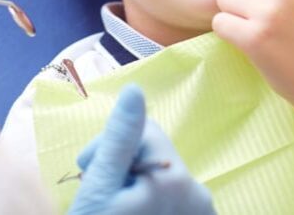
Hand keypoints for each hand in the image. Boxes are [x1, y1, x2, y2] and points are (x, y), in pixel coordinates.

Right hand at [69, 85, 214, 214]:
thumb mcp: (99, 189)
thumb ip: (119, 140)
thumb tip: (135, 91)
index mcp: (175, 177)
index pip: (141, 130)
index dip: (110, 146)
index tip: (92, 174)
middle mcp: (198, 194)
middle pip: (154, 154)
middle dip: (123, 169)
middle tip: (101, 198)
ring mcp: (201, 214)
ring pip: (160, 177)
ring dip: (134, 189)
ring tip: (114, 211)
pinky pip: (172, 200)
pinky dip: (150, 206)